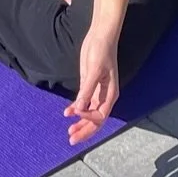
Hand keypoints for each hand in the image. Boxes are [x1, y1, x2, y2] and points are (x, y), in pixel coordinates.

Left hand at [64, 28, 120, 143]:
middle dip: (84, 131)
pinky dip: (76, 109)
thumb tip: (79, 108)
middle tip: (71, 140)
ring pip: (89, 114)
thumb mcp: (94, 70)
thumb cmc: (102, 51)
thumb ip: (87, 89)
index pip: (100, 115)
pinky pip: (83, 103)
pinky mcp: (88, 85)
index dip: (88, 118)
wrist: (100, 36)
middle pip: (95, 120)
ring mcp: (96, 92)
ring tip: (69, 132)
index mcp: (110, 94)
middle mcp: (104, 96)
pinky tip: (67, 113)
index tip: (76, 111)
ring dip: (80, 123)